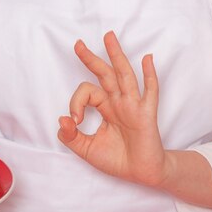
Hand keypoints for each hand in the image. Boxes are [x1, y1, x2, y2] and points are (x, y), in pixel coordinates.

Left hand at [57, 30, 171, 186]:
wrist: (141, 174)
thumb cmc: (117, 159)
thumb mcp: (86, 149)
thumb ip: (70, 136)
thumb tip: (62, 120)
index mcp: (105, 108)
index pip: (87, 92)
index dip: (76, 102)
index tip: (73, 121)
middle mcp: (118, 103)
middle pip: (104, 74)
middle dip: (91, 58)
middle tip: (78, 44)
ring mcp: (133, 106)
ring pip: (124, 76)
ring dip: (116, 56)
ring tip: (108, 37)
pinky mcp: (146, 114)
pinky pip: (149, 92)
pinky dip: (149, 75)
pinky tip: (146, 59)